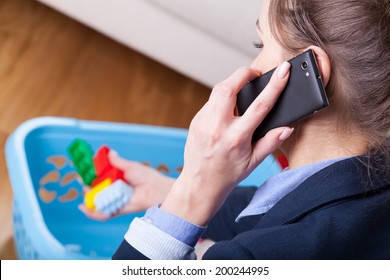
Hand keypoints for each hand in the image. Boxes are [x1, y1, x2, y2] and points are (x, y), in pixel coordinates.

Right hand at [79, 150, 174, 220]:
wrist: (156, 188)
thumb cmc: (146, 176)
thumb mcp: (130, 166)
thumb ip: (118, 161)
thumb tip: (110, 152)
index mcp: (117, 180)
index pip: (100, 179)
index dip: (91, 177)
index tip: (83, 172)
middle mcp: (115, 191)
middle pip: (97, 192)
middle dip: (88, 189)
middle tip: (84, 183)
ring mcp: (116, 201)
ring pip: (99, 203)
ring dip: (89, 200)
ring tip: (86, 193)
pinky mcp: (118, 210)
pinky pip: (105, 214)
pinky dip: (94, 214)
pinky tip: (86, 209)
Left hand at [161, 62, 292, 225]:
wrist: (200, 184)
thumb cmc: (228, 174)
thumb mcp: (254, 162)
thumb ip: (271, 142)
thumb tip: (286, 127)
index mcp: (236, 138)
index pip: (260, 106)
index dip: (275, 85)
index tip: (283, 71)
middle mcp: (217, 127)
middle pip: (228, 88)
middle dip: (243, 73)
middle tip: (254, 73)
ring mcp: (203, 123)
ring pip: (217, 91)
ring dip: (231, 84)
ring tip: (243, 88)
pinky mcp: (195, 121)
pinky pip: (210, 102)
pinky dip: (221, 99)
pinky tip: (229, 107)